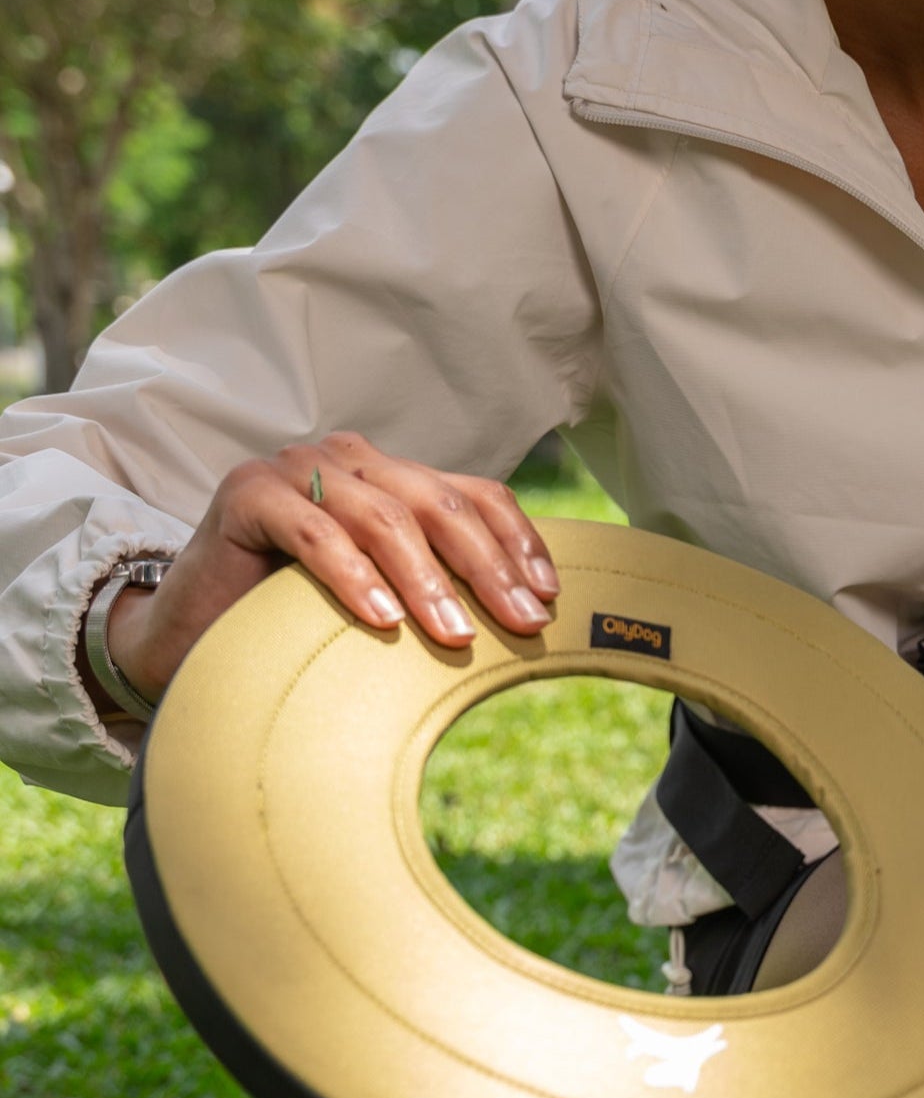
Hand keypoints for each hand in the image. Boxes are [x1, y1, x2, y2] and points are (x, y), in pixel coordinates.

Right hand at [97, 431, 560, 710]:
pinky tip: (382, 619)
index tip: (549, 598)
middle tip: (522, 624)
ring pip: (383, 516)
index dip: (518, 542)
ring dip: (426, 579)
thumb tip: (529, 625)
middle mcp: (352, 462)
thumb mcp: (391, 601)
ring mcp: (297, 470)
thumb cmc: (303, 620)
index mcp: (395, 480)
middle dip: (488, 567)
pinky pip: (313, 530)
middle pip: (439, 503)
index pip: (475, 496)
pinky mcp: (247, 493)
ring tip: (455, 635)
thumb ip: (444, 592)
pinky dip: (352, 575)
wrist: (201, 633)